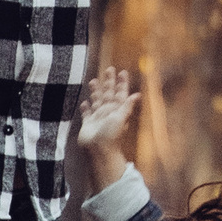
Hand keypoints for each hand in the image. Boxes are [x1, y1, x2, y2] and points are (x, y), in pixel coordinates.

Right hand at [77, 65, 140, 183]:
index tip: (122, 72)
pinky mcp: (88, 124)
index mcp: (117, 110)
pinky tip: (85, 102)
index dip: (121, 83)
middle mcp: (108, 112)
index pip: (120, 93)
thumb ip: (127, 106)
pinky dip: (85, 108)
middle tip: (109, 69)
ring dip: (96, 91)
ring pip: (97, 101)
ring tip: (93, 81)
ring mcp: (98, 118)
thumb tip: (137, 94)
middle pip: (108, 93)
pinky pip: (86, 114)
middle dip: (108, 82)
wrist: (99, 151)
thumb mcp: (121, 118)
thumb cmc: (112, 136)